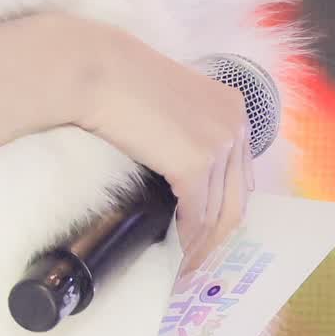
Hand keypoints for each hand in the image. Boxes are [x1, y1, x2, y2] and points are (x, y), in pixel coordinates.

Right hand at [74, 22, 255, 279]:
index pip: (239, 174)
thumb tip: (186, 174)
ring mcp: (218, 144)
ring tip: (187, 266)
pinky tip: (177, 253)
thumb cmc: (119, 77)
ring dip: (202, 244)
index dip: (227, 209)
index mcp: (232, 106)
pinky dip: (188, 238)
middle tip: (202, 261)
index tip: (212, 234)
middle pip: (237, 199)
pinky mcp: (194, 163)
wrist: (94, 69)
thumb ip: (189, 129)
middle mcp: (235, 124)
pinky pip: (196, 214)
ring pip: (218, 213)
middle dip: (220, 236)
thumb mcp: (170, 101)